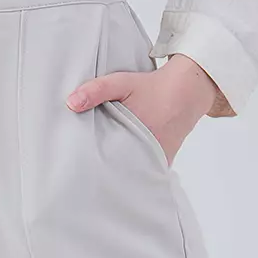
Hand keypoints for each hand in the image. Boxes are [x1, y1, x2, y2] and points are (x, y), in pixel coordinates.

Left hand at [65, 54, 222, 164]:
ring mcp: (157, 159)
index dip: (96, 167)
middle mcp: (147, 152)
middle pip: (121, 171)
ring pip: (134, 173)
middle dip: (106, 173)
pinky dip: (136, 170)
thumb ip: (96, 90)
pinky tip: (124, 169)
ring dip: (122, 172)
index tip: (82, 169)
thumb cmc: (153, 87)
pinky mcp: (164, 160)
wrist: (187, 91)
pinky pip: (146, 170)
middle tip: (89, 175)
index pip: (109, 162)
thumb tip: (70, 103)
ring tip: (104, 175)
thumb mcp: (122, 82)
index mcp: (134, 136)